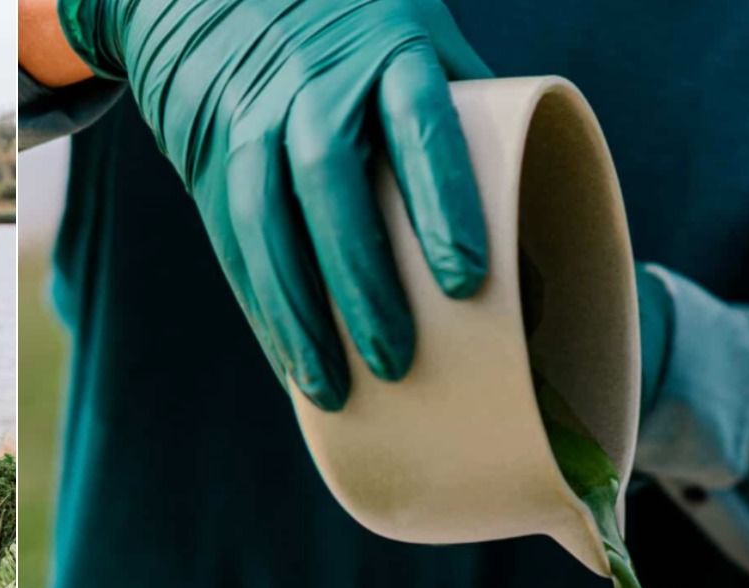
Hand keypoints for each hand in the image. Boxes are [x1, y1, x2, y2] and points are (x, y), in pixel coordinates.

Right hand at [61, 0, 491, 409]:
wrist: (225, 1)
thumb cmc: (359, 35)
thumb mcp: (418, 39)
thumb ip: (466, 111)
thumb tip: (534, 222)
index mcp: (389, 48)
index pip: (418, 124)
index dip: (442, 203)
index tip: (466, 281)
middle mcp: (312, 81)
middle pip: (329, 183)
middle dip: (361, 279)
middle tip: (398, 360)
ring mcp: (254, 120)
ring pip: (266, 222)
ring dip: (298, 312)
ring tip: (333, 387)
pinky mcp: (213, 160)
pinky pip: (234, 244)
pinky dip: (262, 308)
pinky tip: (291, 362)